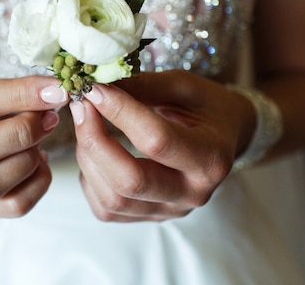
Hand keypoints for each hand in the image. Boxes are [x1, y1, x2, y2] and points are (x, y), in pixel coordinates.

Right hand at [0, 76, 68, 216]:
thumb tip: (53, 93)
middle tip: (49, 118)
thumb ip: (12, 93)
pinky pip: (15, 206)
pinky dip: (38, 182)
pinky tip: (38, 164)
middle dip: (22, 132)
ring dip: (27, 161)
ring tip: (39, 144)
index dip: (21, 94)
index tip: (55, 90)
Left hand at [69, 70, 254, 221]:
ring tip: (87, 125)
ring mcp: (170, 211)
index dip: (119, 113)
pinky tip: (95, 153)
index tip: (95, 89)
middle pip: (131, 181)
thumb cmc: (206, 108)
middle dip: (95, 141)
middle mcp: (193, 193)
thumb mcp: (184, 86)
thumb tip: (99, 87)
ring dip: (88, 158)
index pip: (156, 140)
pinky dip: (90, 179)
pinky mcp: (149, 218)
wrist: (223, 138)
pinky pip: (106, 209)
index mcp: (211, 158)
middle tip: (81, 108)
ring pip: (113, 200)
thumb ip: (144, 85)